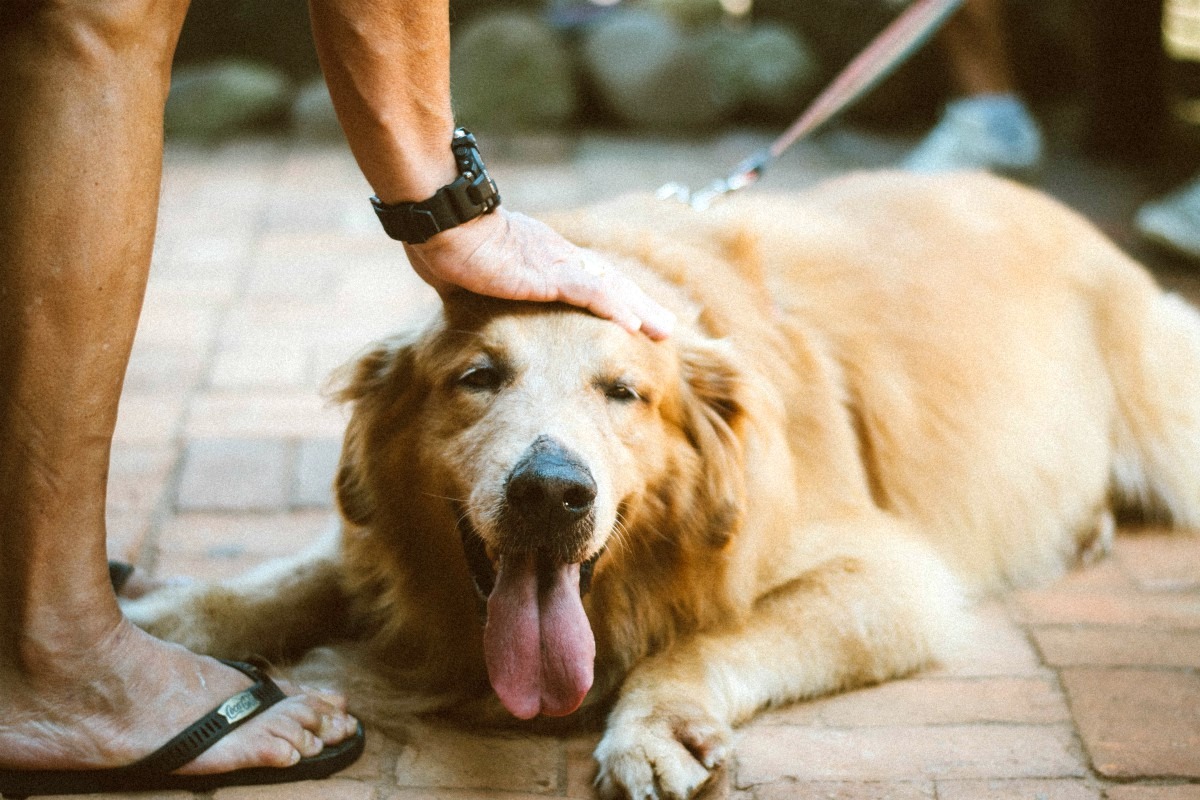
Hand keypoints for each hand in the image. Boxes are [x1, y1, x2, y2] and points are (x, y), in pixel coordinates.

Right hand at [403, 207, 674, 339]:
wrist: (440, 221)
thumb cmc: (443, 243)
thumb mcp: (466, 275)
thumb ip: (476, 287)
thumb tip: (460, 299)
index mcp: (541, 258)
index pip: (588, 280)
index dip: (614, 297)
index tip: (635, 316)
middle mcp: (556, 257)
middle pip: (609, 283)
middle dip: (640, 305)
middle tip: (666, 328)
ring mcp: (554, 264)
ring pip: (609, 288)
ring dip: (639, 310)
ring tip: (664, 332)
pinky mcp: (546, 274)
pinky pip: (589, 293)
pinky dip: (613, 307)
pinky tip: (633, 325)